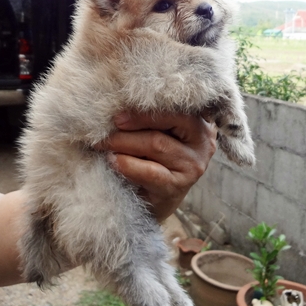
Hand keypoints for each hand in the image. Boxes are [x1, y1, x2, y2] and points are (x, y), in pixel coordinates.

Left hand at [96, 112, 216, 221]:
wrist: (154, 200)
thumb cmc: (153, 159)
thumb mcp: (158, 134)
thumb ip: (149, 120)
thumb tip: (117, 105)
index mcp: (199, 123)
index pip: (176, 107)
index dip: (146, 110)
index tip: (119, 115)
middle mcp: (202, 143)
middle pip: (167, 123)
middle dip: (131, 124)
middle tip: (103, 129)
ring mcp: (192, 166)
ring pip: (156, 144)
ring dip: (124, 142)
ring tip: (103, 144)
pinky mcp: (177, 187)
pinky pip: (150, 171)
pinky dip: (127, 164)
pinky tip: (112, 161)